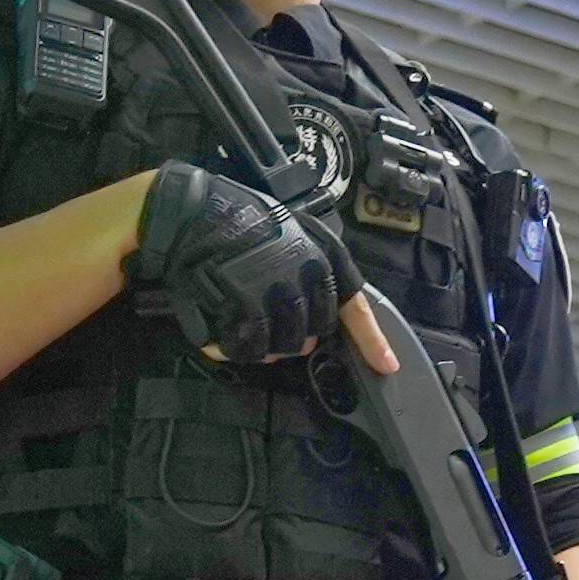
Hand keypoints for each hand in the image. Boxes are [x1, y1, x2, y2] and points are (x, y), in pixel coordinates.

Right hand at [131, 163, 352, 363]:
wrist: (192, 213)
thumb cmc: (241, 221)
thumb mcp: (293, 233)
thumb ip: (312, 269)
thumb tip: (322, 312)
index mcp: (320, 260)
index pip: (353, 307)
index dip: (372, 341)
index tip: (386, 366)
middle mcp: (302, 280)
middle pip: (313, 335)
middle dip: (294, 335)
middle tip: (268, 318)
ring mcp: (272, 297)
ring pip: (280, 348)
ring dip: (263, 344)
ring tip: (241, 322)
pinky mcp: (240, 311)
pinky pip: (246, 349)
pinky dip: (230, 346)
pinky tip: (219, 329)